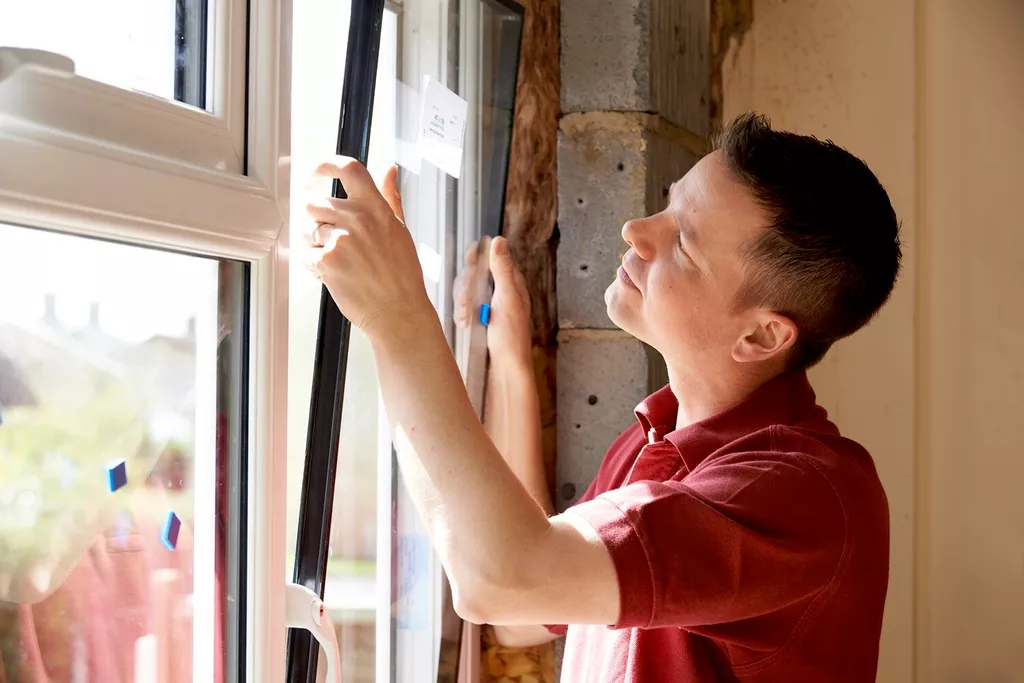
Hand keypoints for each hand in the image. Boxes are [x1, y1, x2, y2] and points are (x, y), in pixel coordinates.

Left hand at [304, 157, 433, 336]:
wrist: (398, 311)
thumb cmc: (402, 275)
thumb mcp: (400, 229)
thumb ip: (389, 196)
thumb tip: (389, 169)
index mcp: (376, 208)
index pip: (349, 169)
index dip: (326, 165)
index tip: (317, 172)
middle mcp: (358, 219)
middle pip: (314, 202)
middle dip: (316, 220)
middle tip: (329, 237)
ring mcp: (340, 240)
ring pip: (307, 229)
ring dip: (315, 244)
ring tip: (337, 260)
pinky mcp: (326, 262)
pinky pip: (305, 254)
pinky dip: (313, 265)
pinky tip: (334, 274)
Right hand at [453, 236, 531, 370]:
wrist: (504, 370)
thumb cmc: (511, 338)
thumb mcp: (507, 299)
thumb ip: (502, 269)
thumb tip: (499, 241)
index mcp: (511, 283)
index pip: (492, 258)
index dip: (478, 257)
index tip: (469, 260)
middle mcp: (500, 292)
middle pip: (473, 274)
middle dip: (466, 287)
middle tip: (467, 303)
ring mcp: (488, 306)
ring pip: (466, 290)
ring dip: (462, 302)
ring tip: (466, 317)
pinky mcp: (478, 319)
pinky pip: (463, 307)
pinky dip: (461, 314)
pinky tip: (464, 324)